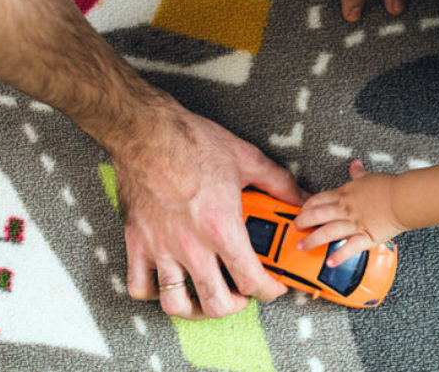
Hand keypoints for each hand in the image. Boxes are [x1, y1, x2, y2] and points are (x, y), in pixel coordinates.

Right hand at [115, 107, 308, 318]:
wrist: (145, 131)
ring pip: (176, 304)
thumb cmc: (190, 141)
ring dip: (196, 308)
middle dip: (237, 305)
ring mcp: (161, 248)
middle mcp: (191, 245)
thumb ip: (278, 184)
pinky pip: (140, 286)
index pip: (252, 280)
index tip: (272, 286)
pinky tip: (168, 281)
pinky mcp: (137, 243)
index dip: (269, 291)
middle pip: (217, 303)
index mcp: (221, 228)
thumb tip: (301, 199)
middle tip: (242, 292)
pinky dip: (154, 292)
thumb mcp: (246, 159)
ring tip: (206, 296)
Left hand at [295, 160, 404, 266]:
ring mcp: (354, 224)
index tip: (300, 212)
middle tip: (295, 229)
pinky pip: (349, 248)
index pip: (318, 200)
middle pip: (317, 216)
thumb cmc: (388, 188)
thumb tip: (355, 165)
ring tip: (302, 247)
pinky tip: (330, 262)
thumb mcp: (369, 177)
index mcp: (344, 194)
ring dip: (312, 240)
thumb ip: (359, 173)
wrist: (403, 199)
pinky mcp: (366, 237)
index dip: (306, 207)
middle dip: (303, 223)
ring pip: (327, 232)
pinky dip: (339, 256)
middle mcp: (346, 209)